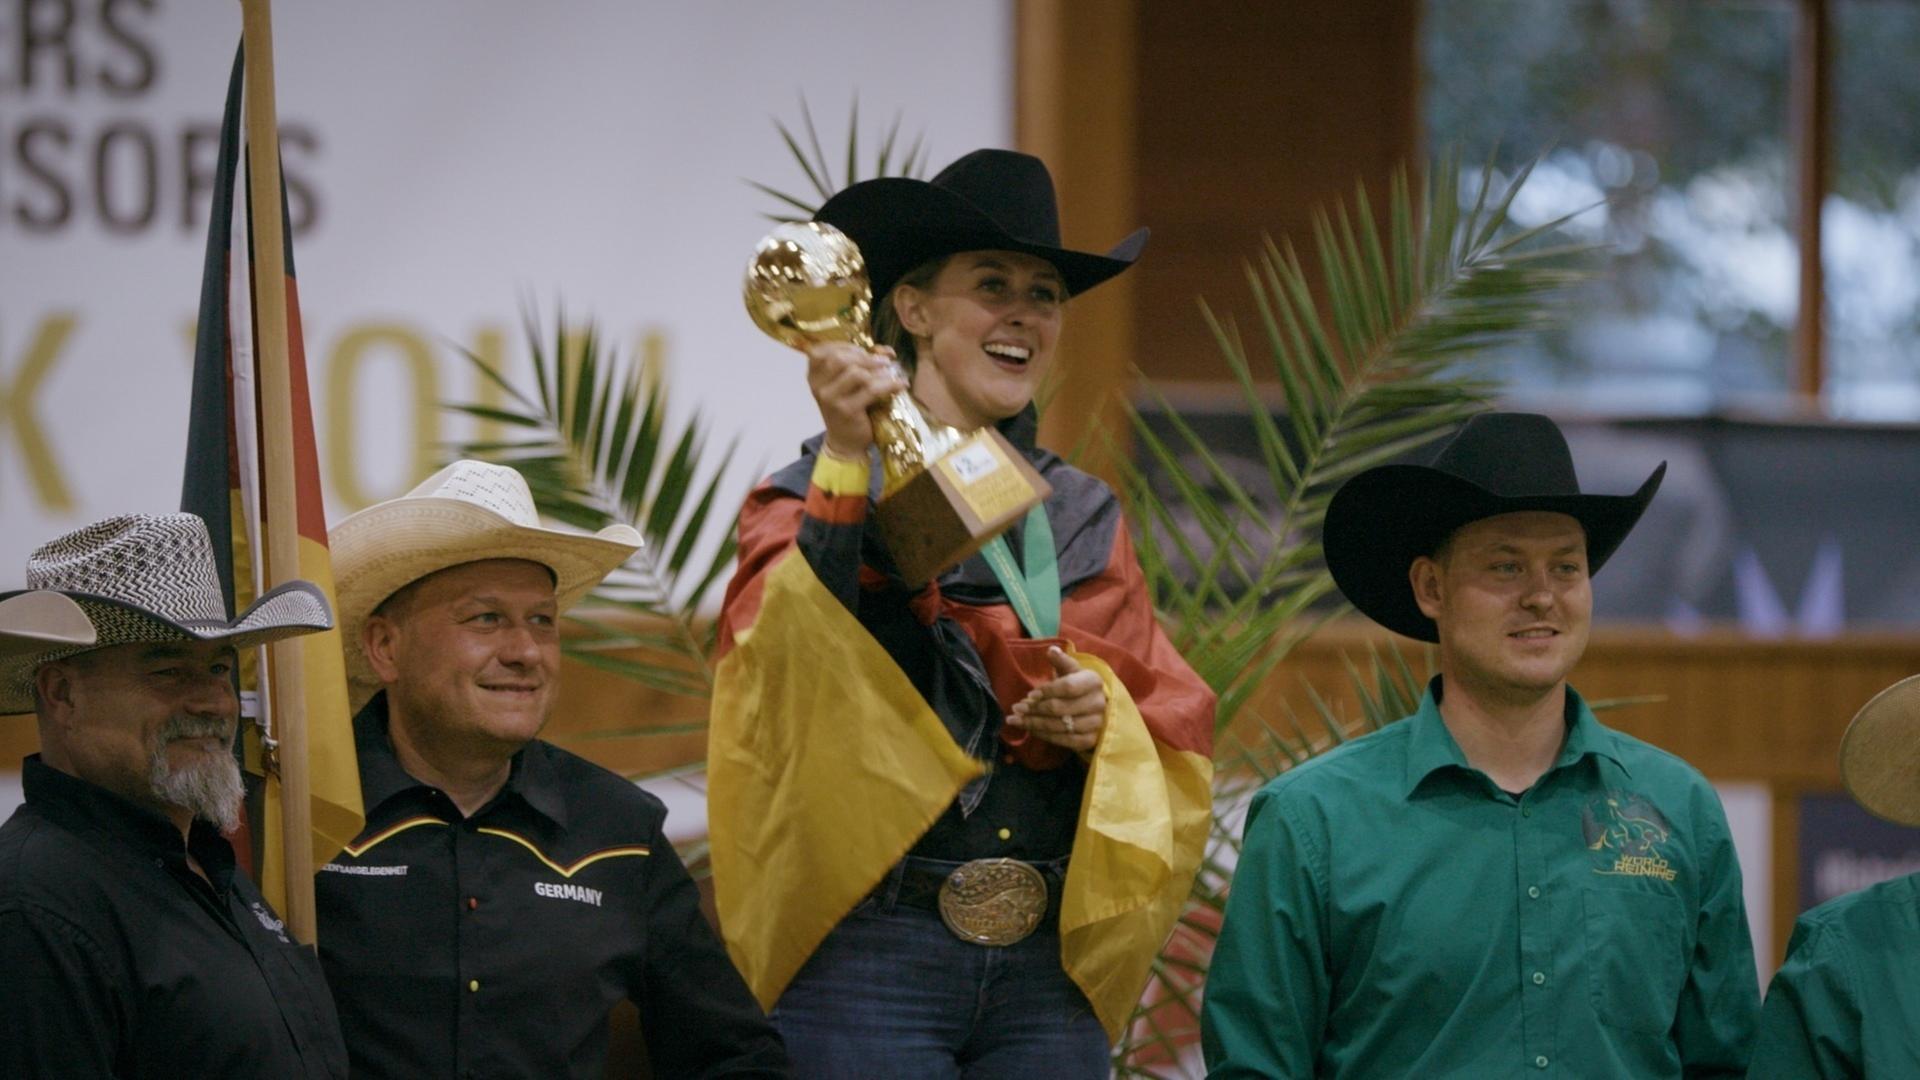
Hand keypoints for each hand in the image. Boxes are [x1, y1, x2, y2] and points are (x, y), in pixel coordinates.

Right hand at [805, 342, 907, 458]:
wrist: (845, 441)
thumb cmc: (848, 408)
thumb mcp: (849, 383)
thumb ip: (861, 363)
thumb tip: (885, 351)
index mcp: (814, 375)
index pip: (824, 349)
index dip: (847, 345)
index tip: (866, 350)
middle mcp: (818, 385)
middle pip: (839, 358)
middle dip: (865, 356)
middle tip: (883, 362)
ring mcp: (830, 398)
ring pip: (855, 372)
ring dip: (878, 370)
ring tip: (892, 373)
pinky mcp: (846, 410)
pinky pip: (871, 389)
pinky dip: (890, 384)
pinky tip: (900, 385)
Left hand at [1005, 646, 1105, 752]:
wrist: (1095, 706)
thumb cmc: (1078, 685)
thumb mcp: (1070, 670)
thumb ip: (1061, 661)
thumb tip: (1051, 650)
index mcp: (1093, 681)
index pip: (1068, 687)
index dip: (1047, 691)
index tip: (1029, 695)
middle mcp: (1098, 703)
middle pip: (1061, 709)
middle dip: (1035, 709)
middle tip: (1016, 708)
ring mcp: (1096, 723)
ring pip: (1060, 727)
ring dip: (1035, 724)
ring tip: (1016, 720)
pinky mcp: (1090, 740)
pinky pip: (1064, 741)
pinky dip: (1045, 735)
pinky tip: (1031, 729)